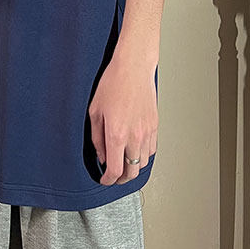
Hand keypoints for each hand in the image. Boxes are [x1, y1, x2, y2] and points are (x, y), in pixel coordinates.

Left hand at [87, 55, 157, 184]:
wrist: (134, 68)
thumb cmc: (113, 84)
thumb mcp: (95, 112)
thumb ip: (97, 138)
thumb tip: (102, 155)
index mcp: (116, 135)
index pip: (115, 170)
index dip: (108, 180)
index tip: (104, 180)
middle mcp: (134, 137)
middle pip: (131, 172)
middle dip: (121, 179)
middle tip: (113, 177)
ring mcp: (147, 132)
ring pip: (143, 163)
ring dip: (133, 168)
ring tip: (124, 164)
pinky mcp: (154, 126)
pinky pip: (151, 150)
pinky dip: (143, 156)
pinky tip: (135, 151)